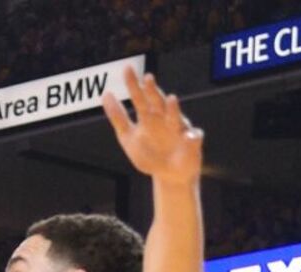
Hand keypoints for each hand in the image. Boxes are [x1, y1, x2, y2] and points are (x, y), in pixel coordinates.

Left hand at [102, 66, 202, 184]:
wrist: (168, 175)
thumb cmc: (148, 154)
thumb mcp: (128, 137)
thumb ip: (118, 116)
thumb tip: (106, 93)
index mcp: (148, 117)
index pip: (139, 97)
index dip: (133, 84)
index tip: (126, 68)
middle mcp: (164, 119)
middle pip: (157, 103)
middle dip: (153, 91)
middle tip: (146, 78)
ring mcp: (178, 130)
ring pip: (176, 117)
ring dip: (174, 109)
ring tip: (171, 100)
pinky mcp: (192, 143)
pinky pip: (194, 139)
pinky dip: (192, 137)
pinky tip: (190, 136)